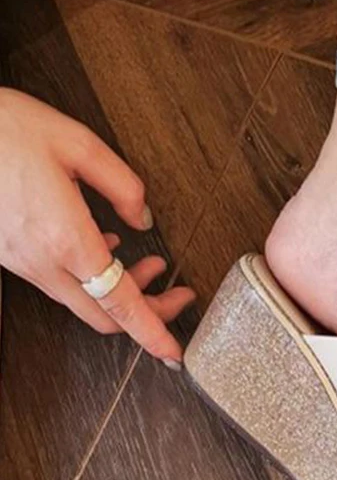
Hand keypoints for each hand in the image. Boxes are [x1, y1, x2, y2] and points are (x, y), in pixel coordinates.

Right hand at [0, 88, 194, 362]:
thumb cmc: (7, 130)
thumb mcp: (79, 144)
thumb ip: (123, 185)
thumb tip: (143, 218)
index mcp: (66, 239)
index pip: (119, 304)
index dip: (152, 330)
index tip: (175, 350)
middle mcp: (42, 262)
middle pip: (104, 315)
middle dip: (148, 312)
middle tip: (176, 293)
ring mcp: (23, 263)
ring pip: (82, 300)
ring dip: (121, 291)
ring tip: (151, 263)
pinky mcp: (11, 255)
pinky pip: (60, 282)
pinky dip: (93, 277)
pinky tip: (105, 245)